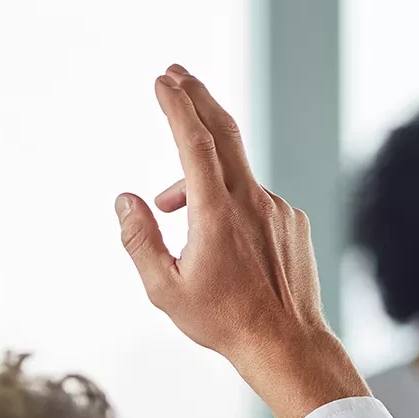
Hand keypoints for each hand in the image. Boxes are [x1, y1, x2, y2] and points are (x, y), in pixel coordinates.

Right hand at [115, 65, 367, 417]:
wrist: (286, 344)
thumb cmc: (222, 321)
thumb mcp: (164, 289)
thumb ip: (138, 239)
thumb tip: (125, 198)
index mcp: (217, 214)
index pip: (194, 143)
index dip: (176, 106)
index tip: (162, 80)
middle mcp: (251, 202)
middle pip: (224, 132)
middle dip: (197, 97)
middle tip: (176, 73)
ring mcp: (278, 210)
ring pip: (234, 177)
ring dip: (201, 179)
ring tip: (171, 206)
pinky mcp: (293, 222)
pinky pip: (256, 201)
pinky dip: (232, 204)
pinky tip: (225, 242)